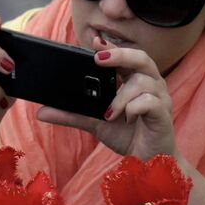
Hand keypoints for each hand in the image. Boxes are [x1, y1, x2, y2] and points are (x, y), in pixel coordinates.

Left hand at [36, 37, 175, 159]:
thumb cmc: (126, 136)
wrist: (145, 163)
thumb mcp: (94, 123)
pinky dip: (134, 108)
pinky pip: (150, 102)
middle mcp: (150, 84)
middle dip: (120, 55)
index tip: (94, 42)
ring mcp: (160, 98)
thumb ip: (71, 115)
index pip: (124, 56)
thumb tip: (41, 112)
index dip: (112, 47)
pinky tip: (127, 119)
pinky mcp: (164, 115)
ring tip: (109, 114)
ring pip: (143, 82)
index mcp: (134, 80)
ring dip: (121, 97)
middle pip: (141, 58)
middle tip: (98, 60)